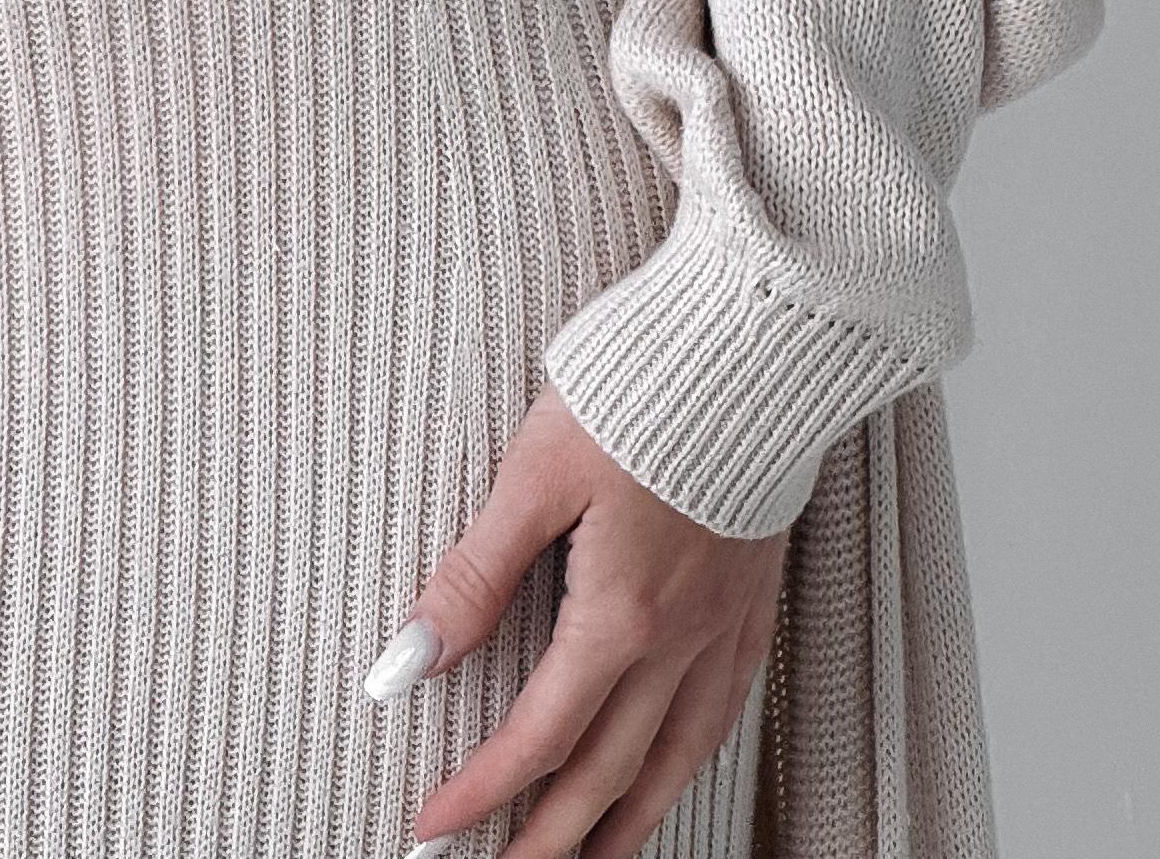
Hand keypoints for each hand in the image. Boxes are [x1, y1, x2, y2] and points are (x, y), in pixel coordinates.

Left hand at [382, 386, 785, 856]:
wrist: (752, 349)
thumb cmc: (637, 391)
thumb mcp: (534, 475)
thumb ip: (473, 576)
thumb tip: (407, 659)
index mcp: (621, 616)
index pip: (539, 738)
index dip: (481, 793)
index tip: (431, 830)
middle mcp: (680, 643)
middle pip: (606, 777)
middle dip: (547, 840)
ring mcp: (724, 630)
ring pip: (672, 765)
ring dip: (622, 827)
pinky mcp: (752, 607)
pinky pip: (720, 721)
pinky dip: (685, 768)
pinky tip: (664, 778)